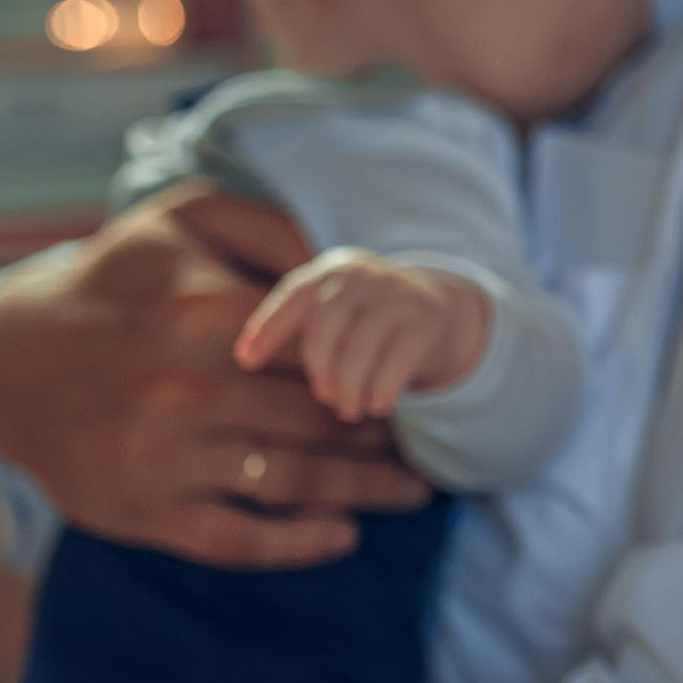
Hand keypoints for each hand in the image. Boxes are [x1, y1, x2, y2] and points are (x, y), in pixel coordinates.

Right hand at [0, 182, 434, 567]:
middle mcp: (188, 389)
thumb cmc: (115, 283)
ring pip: (294, 483)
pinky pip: (241, 540)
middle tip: (423, 446)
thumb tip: (351, 265)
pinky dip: (301, 545)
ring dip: (364, 493)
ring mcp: (165, 457)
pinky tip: (344, 536)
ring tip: (408, 492)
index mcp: (207, 315)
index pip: (325, 354)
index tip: (410, 388)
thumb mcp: (182, 222)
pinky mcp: (145, 513)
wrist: (9, 359)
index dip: (378, 374)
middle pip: (321, 424)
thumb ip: (271, 231)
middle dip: (383, 440)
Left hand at [232, 247, 492, 423]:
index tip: (246, 362)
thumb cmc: (367, 319)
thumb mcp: (335, 310)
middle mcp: (364, 277)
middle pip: (327, 325)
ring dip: (350, 388)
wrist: (438, 310)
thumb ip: (296, 325)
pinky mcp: (426, 324)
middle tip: (326, 397)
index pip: (294, 295)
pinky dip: (381, 392)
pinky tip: (378, 406)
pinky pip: (396, 364)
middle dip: (321, 368)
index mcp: (333, 272)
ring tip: (349, 410)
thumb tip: (244, 357)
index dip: (267, 328)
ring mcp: (398, 297)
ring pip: (361, 348)